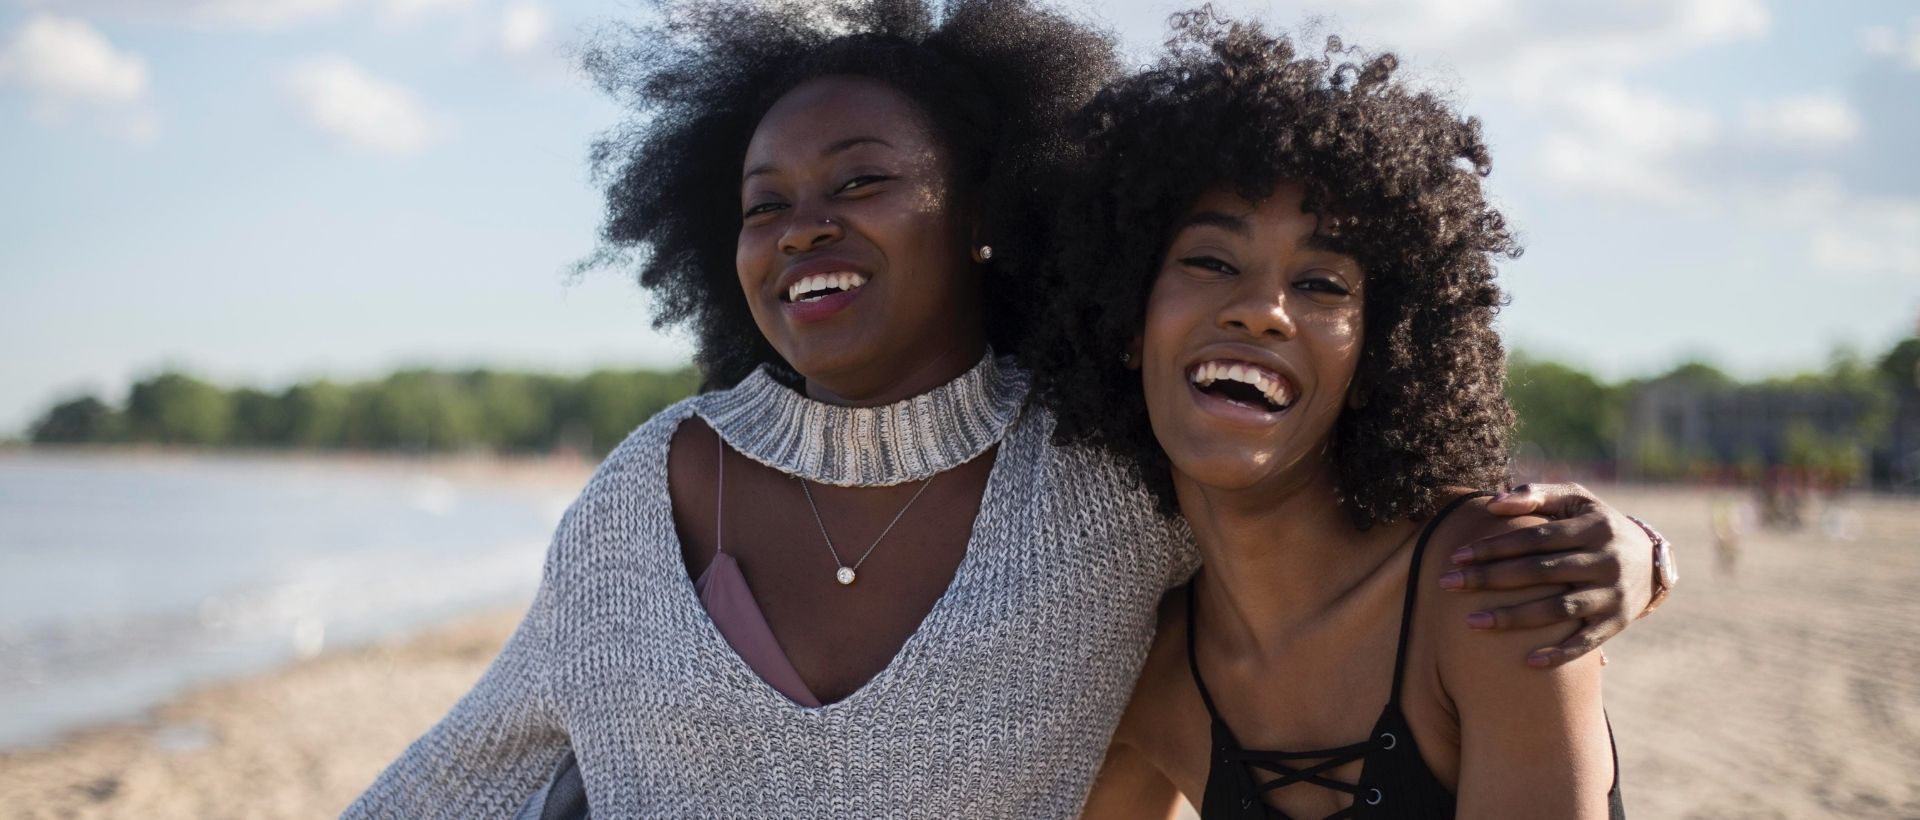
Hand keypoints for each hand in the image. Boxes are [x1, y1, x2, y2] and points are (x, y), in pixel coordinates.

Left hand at [1439, 483, 1655, 667]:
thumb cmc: (1597, 524)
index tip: (1456, 556)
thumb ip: (1535, 495)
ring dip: (1514, 617)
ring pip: (1558, 609)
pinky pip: (1587, 643)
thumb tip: (1493, 503)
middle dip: (1490, 578)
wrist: (1652, 559)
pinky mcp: (1617, 622)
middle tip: (1446, 584)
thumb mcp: (1576, 500)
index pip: (1534, 538)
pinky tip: (1527, 662)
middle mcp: (1605, 561)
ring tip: (1471, 623)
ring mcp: (1612, 594)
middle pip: (1539, 572)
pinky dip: (1559, 653)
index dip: (1495, 547)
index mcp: (1592, 527)